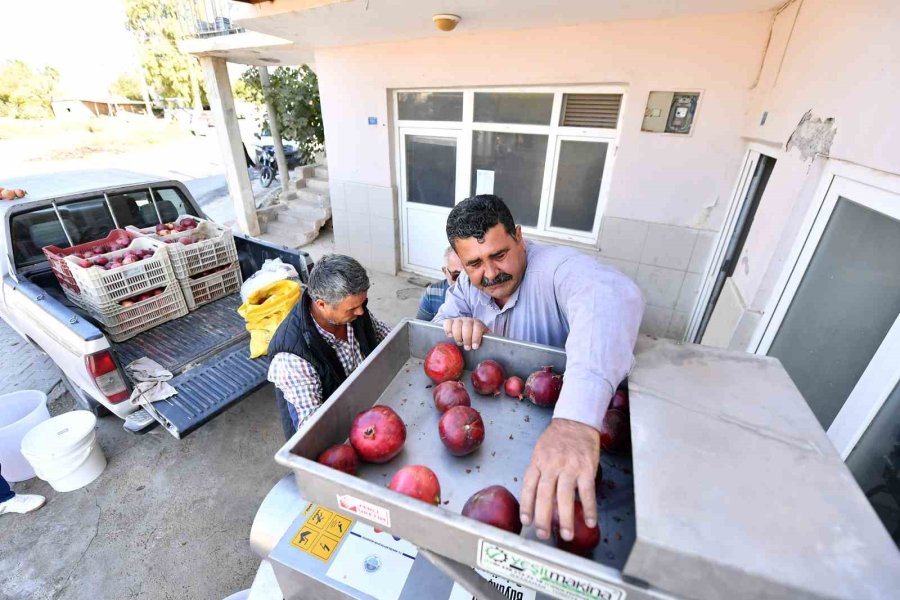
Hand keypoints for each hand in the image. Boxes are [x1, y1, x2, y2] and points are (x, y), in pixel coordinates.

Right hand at [442, 317, 489, 350]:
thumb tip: (493, 347)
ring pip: (457, 324)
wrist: (467, 332)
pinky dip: (448, 329)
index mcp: (478, 324)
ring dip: (457, 335)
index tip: (475, 347)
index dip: (476, 337)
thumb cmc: (475, 339)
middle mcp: (468, 320)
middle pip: (467, 326)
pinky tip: (450, 336)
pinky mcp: (450, 322)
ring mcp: (459, 320)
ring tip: (459, 343)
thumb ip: (487, 341)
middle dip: (467, 338)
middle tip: (467, 347)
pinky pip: (447, 322)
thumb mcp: (483, 339)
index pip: (478, 327)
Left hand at [520, 419, 599, 540]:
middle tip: (544, 535)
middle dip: (543, 517)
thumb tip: (540, 500)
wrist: (576, 421)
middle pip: (544, 494)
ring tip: (566, 535)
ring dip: (565, 518)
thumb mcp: (540, 452)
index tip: (526, 521)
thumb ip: (539, 473)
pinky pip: (587, 491)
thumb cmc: (556, 439)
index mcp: (538, 461)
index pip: (528, 486)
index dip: (526, 505)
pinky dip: (589, 508)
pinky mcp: (586, 467)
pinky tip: (589, 520)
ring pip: (564, 496)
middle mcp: (551, 465)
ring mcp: (569, 466)